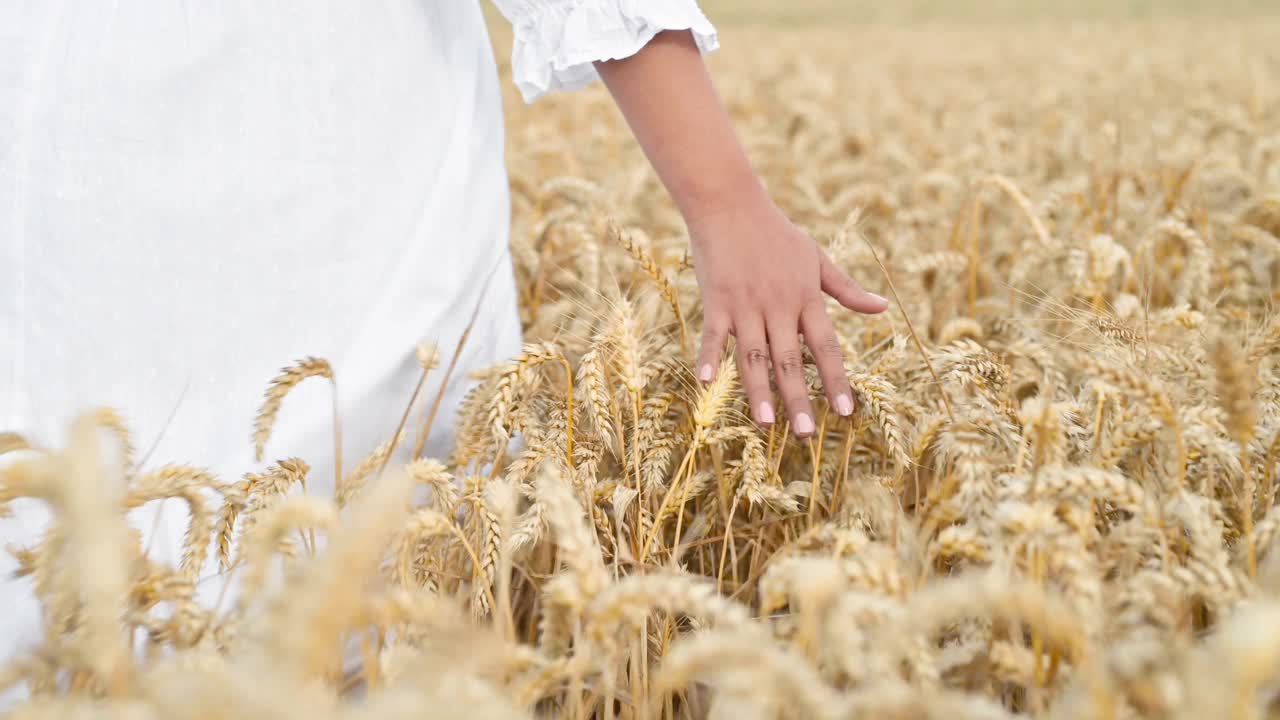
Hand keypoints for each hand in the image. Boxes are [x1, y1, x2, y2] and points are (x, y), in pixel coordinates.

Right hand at [688, 189, 888, 436]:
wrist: (731, 203)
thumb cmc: (776, 232)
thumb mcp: (818, 258)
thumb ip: (848, 289)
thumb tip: (883, 308)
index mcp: (806, 297)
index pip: (827, 347)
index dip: (836, 380)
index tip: (846, 412)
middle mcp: (778, 305)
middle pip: (790, 360)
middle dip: (798, 399)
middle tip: (806, 435)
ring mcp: (745, 304)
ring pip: (754, 354)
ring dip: (758, 390)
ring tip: (764, 424)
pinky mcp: (716, 299)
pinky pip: (714, 334)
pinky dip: (710, 357)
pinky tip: (707, 384)